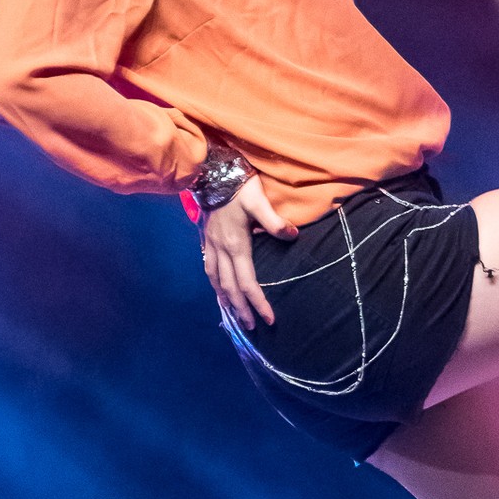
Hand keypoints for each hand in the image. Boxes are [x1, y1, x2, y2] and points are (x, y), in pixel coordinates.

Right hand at [201, 174, 297, 329]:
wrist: (211, 171)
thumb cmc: (238, 186)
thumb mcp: (258, 200)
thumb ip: (274, 220)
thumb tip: (292, 236)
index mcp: (235, 245)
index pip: (247, 283)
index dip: (258, 303)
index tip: (270, 320)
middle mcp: (220, 250)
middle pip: (230, 288)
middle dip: (241, 310)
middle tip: (252, 327)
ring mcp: (211, 245)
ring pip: (216, 280)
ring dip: (225, 300)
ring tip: (233, 314)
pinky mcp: (206, 239)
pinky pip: (209, 268)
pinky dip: (215, 284)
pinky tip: (219, 288)